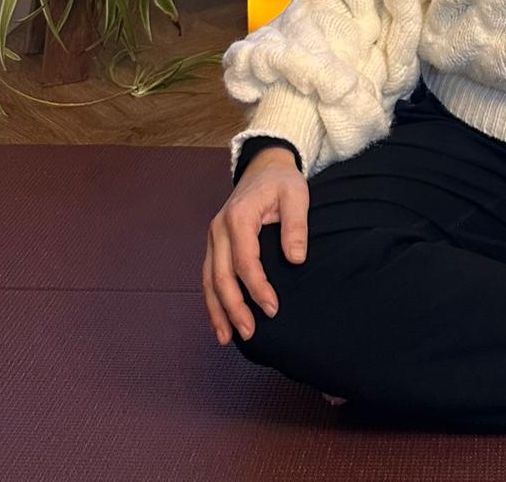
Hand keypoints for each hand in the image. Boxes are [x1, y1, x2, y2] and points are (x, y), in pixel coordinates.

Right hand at [203, 148, 308, 345]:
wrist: (264, 167)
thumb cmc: (281, 182)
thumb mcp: (296, 194)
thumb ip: (296, 225)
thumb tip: (295, 259)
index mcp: (239, 216)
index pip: (244, 260)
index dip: (257, 287)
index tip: (273, 308)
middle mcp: (219, 228)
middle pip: (220, 275)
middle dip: (233, 307)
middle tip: (249, 333)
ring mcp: (214, 237)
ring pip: (208, 279)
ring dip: (217, 310)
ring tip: (226, 338)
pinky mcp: (215, 244)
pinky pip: (208, 275)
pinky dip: (212, 299)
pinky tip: (220, 320)